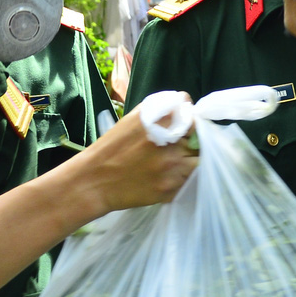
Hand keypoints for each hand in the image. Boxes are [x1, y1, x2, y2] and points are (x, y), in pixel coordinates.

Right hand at [61, 96, 197, 216]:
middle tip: (183, 147)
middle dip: (195, 142)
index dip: (191, 121)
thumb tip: (183, 107)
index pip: (192, 115)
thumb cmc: (112, 148)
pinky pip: (191, 181)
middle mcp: (169, 143)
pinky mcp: (171, 189)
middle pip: (200, 140)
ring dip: (193, 161)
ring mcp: (172, 168)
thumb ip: (160, 111)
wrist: (94, 181)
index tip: (185, 127)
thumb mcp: (132, 119)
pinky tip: (171, 176)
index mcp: (158, 122)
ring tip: (179, 162)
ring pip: (200, 162)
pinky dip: (185, 178)